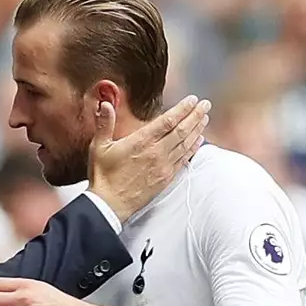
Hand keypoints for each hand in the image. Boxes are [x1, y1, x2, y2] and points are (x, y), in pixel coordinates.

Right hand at [89, 94, 209, 221]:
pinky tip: (198, 142)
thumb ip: (105, 124)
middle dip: (195, 116)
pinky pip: (183, 160)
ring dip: (197, 130)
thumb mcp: (99, 146)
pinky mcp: (165, 178)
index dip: (182, 109)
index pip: (168, 121)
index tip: (192, 100)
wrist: (109, 205)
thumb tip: (106, 104)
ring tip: (204, 118)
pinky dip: (193, 149)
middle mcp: (156, 152)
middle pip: (182, 130)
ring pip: (185, 144)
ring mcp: (163, 166)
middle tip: (205, 105)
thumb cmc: (103, 177)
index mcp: (141, 141)